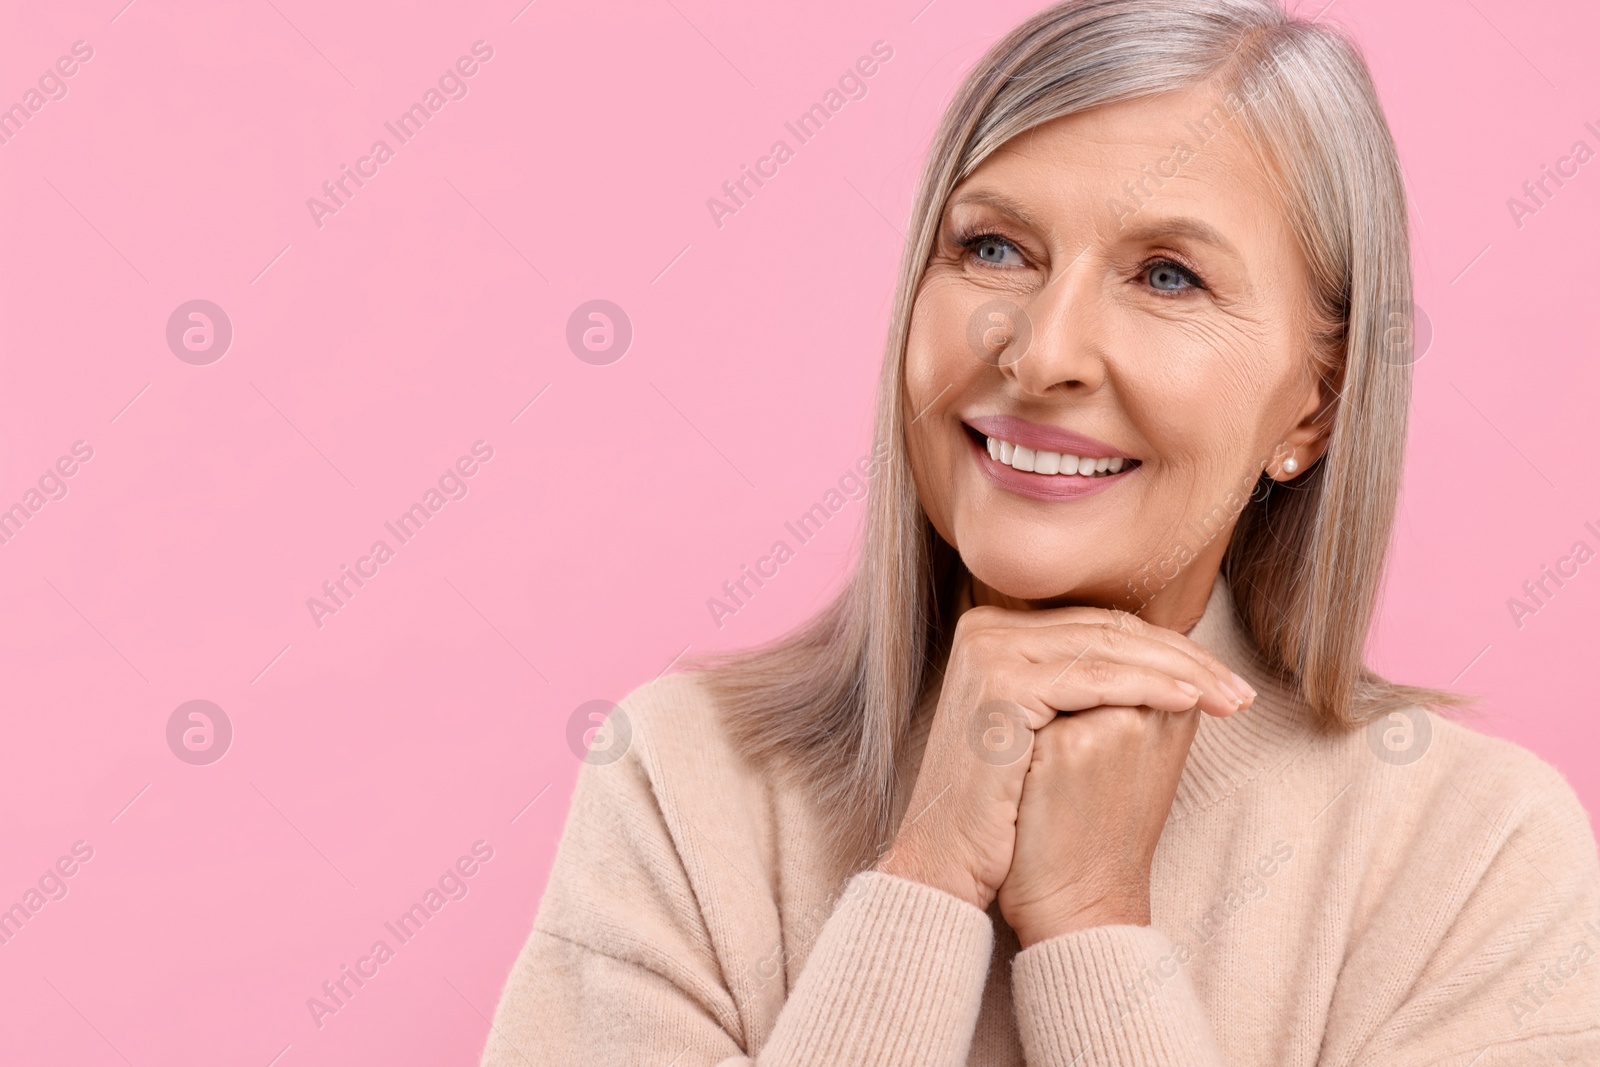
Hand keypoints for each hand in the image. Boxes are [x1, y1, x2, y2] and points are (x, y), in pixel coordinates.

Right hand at [875, 603, 1253, 914]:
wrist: (952, 859)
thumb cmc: (1010, 805)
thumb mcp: (1048, 730)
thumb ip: (1088, 685)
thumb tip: (1174, 658)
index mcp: (996, 631)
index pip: (1100, 627)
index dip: (1168, 651)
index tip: (1222, 683)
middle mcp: (985, 628)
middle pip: (1107, 632)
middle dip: (1184, 660)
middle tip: (1238, 691)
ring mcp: (987, 649)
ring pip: (1106, 650)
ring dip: (1179, 671)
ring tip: (1227, 697)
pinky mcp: (998, 681)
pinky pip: (1092, 678)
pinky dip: (1149, 686)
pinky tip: (1191, 701)